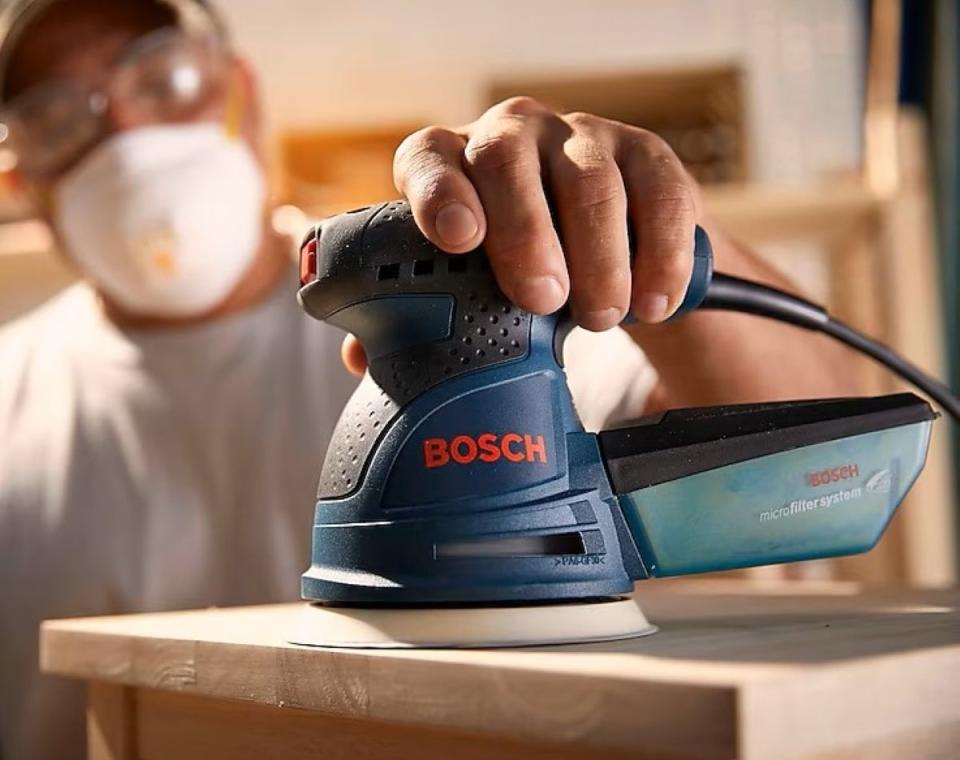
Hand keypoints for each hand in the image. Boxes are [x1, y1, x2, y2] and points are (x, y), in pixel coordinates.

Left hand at [342, 96, 701, 375]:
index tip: (456, 239)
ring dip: (597, 256)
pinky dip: (659, 254)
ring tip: (600, 317)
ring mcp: (582, 140)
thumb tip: (360, 357)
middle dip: (525, 233)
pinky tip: (654, 302)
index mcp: (453, 164)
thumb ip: (421, 313)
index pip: (430, 158)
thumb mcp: (471, 285)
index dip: (438, 193)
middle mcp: (512, 136)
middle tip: (541, 299)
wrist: (606, 246)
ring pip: (589, 182)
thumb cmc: (518, 267)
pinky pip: (659, 196)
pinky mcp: (649, 156)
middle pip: (506, 160)